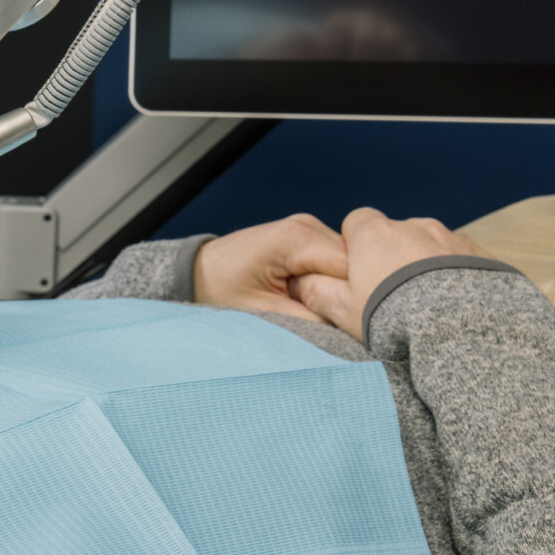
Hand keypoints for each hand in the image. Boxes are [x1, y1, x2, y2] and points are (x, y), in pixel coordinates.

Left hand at [193, 214, 347, 322]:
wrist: (196, 273)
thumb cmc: (220, 292)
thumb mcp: (264, 313)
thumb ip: (313, 320)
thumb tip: (352, 328)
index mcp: (297, 238)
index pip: (355, 268)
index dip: (357, 297)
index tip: (345, 322)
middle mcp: (308, 226)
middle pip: (357, 263)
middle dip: (351, 293)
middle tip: (326, 317)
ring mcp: (310, 229)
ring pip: (351, 264)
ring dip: (340, 288)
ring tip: (311, 305)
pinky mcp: (309, 239)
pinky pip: (337, 263)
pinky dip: (332, 282)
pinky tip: (310, 296)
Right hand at [292, 208, 491, 341]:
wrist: (459, 326)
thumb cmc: (393, 317)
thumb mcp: (341, 310)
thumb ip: (317, 291)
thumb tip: (302, 281)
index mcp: (374, 234)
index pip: (357, 222)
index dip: (354, 246)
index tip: (356, 273)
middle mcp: (412, 226)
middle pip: (394, 234)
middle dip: (391, 256)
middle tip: (391, 294)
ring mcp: (449, 237)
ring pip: (428, 245)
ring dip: (423, 264)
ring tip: (425, 301)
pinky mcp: (480, 253)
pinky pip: (459, 258)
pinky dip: (453, 272)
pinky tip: (451, 301)